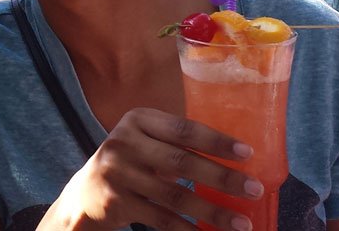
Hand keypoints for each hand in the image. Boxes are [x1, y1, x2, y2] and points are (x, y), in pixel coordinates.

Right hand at [43, 108, 261, 230]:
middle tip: (254, 188)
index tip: (247, 152)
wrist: (84, 195)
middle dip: (221, 177)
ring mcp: (118, 173)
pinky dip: (189, 229)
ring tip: (242, 222)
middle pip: (181, 161)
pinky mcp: (115, 203)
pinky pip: (161, 219)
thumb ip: (175, 143)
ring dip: (213, 211)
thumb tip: (233, 158)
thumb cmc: (129, 164)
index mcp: (138, 120)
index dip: (216, 141)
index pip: (183, 128)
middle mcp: (125, 142)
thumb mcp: (144, 142)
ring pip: (175, 196)